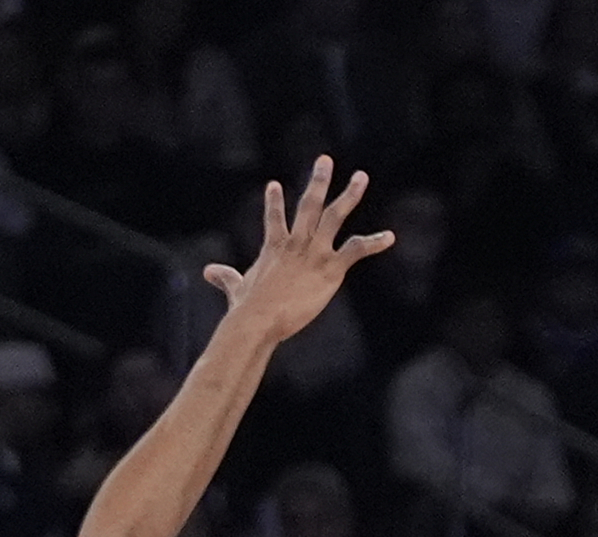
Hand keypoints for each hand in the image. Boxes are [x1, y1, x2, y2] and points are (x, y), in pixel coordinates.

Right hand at [204, 157, 394, 342]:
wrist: (259, 317)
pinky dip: (374, 242)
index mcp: (274, 246)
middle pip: (308, 204)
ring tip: (361, 177)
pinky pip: (356, 249)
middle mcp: (296, 242)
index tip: (273, 184)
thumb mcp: (236, 288)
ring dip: (348, 195)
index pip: (273, 218)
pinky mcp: (330, 267)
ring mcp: (314, 252)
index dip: (273, 202)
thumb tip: (207, 272)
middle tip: (325, 160)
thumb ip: (225, 278)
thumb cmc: (247, 307)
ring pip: (334, 216)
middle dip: (317, 181)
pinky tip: (390, 237)